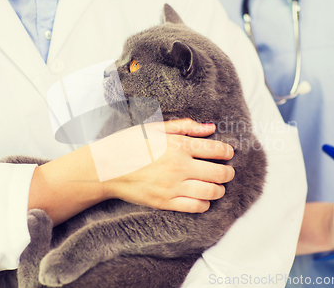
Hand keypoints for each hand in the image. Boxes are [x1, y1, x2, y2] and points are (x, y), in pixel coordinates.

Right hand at [102, 118, 234, 212]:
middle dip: (228, 173)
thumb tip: (210, 127)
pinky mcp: (165, 202)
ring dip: (220, 189)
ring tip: (217, 186)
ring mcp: (172, 186)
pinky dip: (205, 203)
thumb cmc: (129, 144)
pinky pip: (195, 207)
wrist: (105, 168)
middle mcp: (179, 166)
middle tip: (227, 171)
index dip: (228, 152)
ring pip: (211, 192)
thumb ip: (185, 126)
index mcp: (178, 145)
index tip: (228, 153)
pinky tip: (202, 197)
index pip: (217, 150)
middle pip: (220, 173)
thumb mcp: (155, 128)